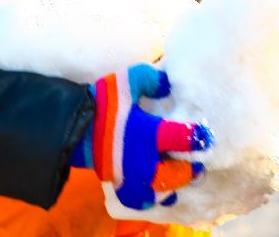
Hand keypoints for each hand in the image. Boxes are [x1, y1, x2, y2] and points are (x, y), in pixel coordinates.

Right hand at [70, 63, 212, 209]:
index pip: (183, 139)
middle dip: (190, 167)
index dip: (199, 137)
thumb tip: (168, 83)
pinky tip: (159, 186)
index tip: (206, 135)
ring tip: (179, 173)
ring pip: (164, 190)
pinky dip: (155, 195)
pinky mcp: (122, 185)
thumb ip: (152, 79)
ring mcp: (132, 177)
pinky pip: (145, 199)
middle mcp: (143, 160)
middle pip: (179, 173)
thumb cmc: (103, 102)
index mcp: (147, 134)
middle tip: (195, 160)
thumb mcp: (127, 81)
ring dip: (175, 182)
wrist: (73, 127)